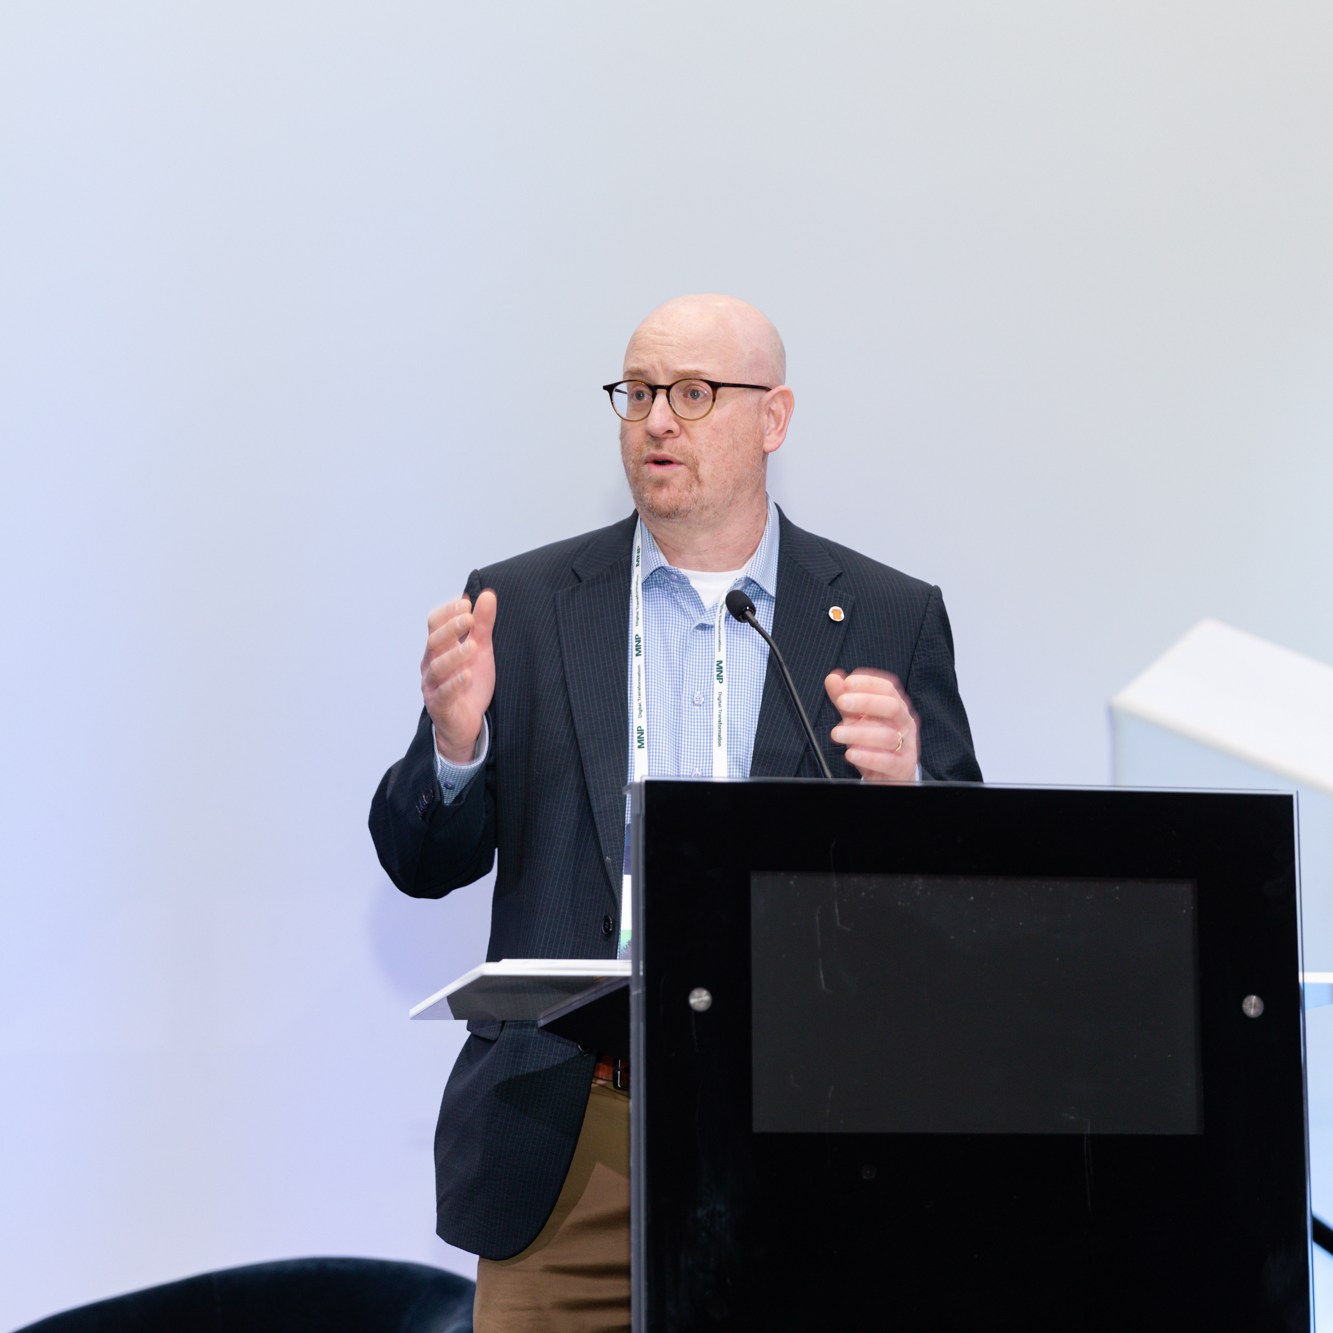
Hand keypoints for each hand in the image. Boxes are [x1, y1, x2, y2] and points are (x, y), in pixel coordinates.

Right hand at [421, 590, 496, 762]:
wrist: (466, 722)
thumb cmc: (469, 683)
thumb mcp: (481, 650)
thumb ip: (482, 625)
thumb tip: (488, 595)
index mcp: (438, 648)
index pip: (434, 623)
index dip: (447, 612)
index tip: (466, 602)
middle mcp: (431, 664)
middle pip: (434, 642)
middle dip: (451, 628)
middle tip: (469, 618)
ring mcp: (433, 686)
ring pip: (437, 667)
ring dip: (454, 655)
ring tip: (472, 647)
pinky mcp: (440, 706)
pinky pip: (444, 694)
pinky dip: (455, 684)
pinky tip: (468, 676)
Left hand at [824, 667, 918, 781]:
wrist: (888, 775)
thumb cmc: (874, 743)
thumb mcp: (857, 718)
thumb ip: (845, 699)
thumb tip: (832, 678)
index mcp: (896, 707)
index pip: (888, 688)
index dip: (868, 683)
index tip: (848, 682)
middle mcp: (904, 723)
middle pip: (892, 706)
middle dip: (866, 701)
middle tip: (842, 702)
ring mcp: (906, 746)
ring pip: (887, 736)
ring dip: (859, 732)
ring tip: (837, 733)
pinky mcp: (901, 767)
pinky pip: (887, 762)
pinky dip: (868, 757)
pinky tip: (851, 754)